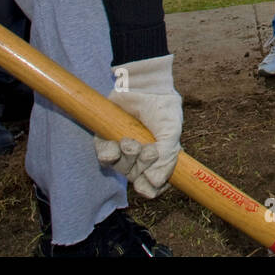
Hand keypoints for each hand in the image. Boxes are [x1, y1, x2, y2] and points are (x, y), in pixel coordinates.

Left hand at [94, 55, 181, 198]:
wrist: (145, 85)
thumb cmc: (162, 108)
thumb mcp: (171, 133)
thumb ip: (167, 158)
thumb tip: (155, 182)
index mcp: (157, 159)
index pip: (153, 185)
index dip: (151, 189)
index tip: (150, 183)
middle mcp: (138, 157)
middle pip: (135, 177)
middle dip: (141, 166)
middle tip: (148, 149)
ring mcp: (122, 149)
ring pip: (120, 168)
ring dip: (126, 159)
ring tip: (131, 142)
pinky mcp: (105, 139)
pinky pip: (103, 156)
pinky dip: (108, 154)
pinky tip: (116, 144)